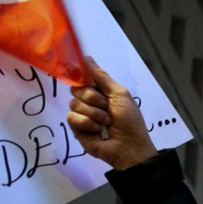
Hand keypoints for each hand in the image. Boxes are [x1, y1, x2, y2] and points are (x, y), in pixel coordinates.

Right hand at [67, 56, 157, 170]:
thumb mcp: (120, 94)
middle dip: (92, 97)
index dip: (83, 77)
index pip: (85, 79)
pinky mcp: (77, 129)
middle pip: (77, 90)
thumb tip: (87, 57)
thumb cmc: (129, 119)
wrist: (129, 146)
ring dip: (93, 113)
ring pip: (74, 104)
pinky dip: (87, 122)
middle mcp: (90, 103)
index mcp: (101, 93)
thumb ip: (102, 77)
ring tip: (106, 122)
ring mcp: (83, 116)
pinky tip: (98, 130)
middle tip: (106, 106)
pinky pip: (72, 118)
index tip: (84, 77)